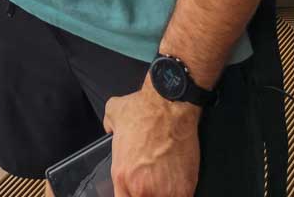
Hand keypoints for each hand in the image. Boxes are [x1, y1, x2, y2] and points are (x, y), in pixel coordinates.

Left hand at [102, 79, 200, 196]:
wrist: (170, 106)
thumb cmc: (142, 110)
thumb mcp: (113, 113)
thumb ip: (108, 127)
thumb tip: (110, 129)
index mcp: (121, 175)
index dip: (127, 195)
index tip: (133, 189)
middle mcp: (141, 189)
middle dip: (145, 193)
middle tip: (150, 183)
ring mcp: (164, 192)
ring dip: (161, 194)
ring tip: (163, 183)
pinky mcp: (184, 190)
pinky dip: (177, 194)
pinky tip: (176, 185)